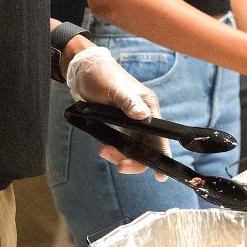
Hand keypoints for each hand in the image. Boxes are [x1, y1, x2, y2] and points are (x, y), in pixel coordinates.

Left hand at [65, 45, 167, 178]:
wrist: (83, 71)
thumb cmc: (101, 75)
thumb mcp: (114, 88)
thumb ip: (128, 102)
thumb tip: (144, 116)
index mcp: (148, 106)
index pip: (160, 135)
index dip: (162, 155)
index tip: (161, 175)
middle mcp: (144, 116)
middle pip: (148, 147)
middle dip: (135, 160)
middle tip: (119, 165)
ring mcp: (133, 122)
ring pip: (135, 148)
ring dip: (121, 156)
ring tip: (103, 151)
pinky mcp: (121, 125)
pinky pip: (124, 145)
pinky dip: (116, 151)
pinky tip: (105, 149)